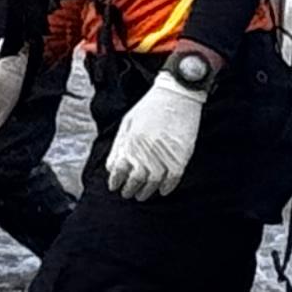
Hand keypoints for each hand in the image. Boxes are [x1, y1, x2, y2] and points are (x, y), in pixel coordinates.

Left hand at [101, 65, 205, 199]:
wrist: (177, 96)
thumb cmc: (149, 107)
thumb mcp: (127, 123)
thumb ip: (118, 145)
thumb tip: (111, 167)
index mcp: (131, 142)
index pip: (119, 170)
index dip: (115, 181)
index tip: (114, 186)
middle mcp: (146, 151)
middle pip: (135, 179)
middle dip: (129, 189)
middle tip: (127, 194)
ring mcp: (165, 154)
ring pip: (153, 182)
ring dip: (146, 191)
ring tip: (141, 195)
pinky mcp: (181, 155)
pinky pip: (173, 178)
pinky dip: (167, 187)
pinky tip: (162, 190)